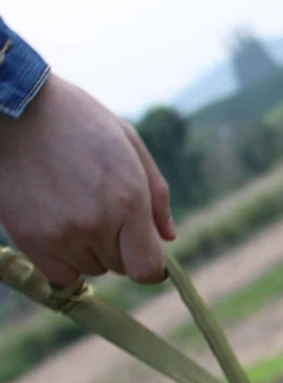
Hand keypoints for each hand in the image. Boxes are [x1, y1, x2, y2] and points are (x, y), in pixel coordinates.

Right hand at [0, 75, 174, 285]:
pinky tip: (59, 228)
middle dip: (120, 246)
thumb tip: (168, 237)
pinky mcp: (30, 240)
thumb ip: (156, 195)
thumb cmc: (77, 120)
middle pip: (121, 267)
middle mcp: (96, 224)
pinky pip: (62, 275)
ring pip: (92, 268)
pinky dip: (65, 260)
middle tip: (100, 208)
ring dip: (90, 250)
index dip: (152, 264)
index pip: (148, 269)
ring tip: (74, 207)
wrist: (14, 108)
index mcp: (128, 200)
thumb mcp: (129, 144)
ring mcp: (60, 235)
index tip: (144, 248)